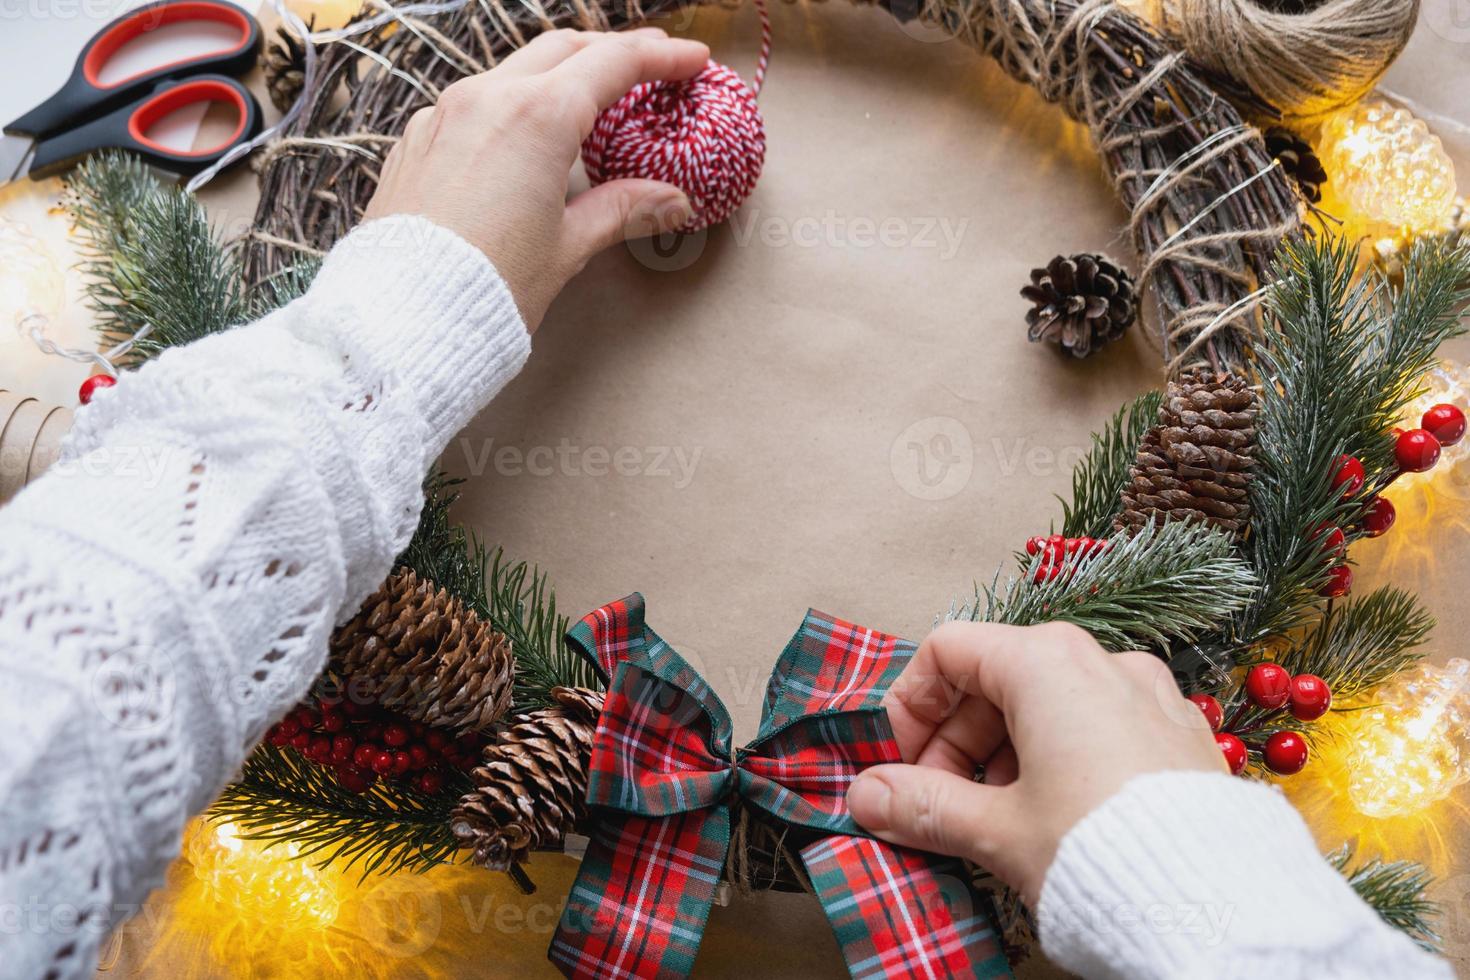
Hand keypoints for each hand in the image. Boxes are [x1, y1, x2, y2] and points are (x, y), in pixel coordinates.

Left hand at [365, 28, 709, 329]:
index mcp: (537, 118)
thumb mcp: (569, 246)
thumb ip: (623, 209)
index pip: (613, 64)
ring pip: (514, 70)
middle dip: (611, 52)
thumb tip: (672, 201)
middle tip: (648, 66)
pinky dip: (511, 103)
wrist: (403, 315)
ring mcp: (445, 113)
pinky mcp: (418, 138)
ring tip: (589, 99)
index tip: (690, 60)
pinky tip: (525, 134)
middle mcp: (487, 99)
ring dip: (558, 74)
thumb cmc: (487, 286)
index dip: (660, 57)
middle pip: (564, 49)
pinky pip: (473, 102)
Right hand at [846, 621, 1222, 905]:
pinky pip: (1101, 728)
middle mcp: (1102, 661)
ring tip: (999, 822)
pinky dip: (1062, 760)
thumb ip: (922, 805)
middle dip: (955, 742)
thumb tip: (866, 796)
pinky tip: (1059, 819)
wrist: (1218, 905)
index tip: (900, 763)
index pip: (949, 650)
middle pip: (998, 678)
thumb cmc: (1099, 850)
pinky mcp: (1181, 734)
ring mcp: (1149, 694)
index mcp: (1047, 662)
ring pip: (1051, 704)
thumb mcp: (995, 830)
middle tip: (940, 807)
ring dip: (1005, 755)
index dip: (910, 704)